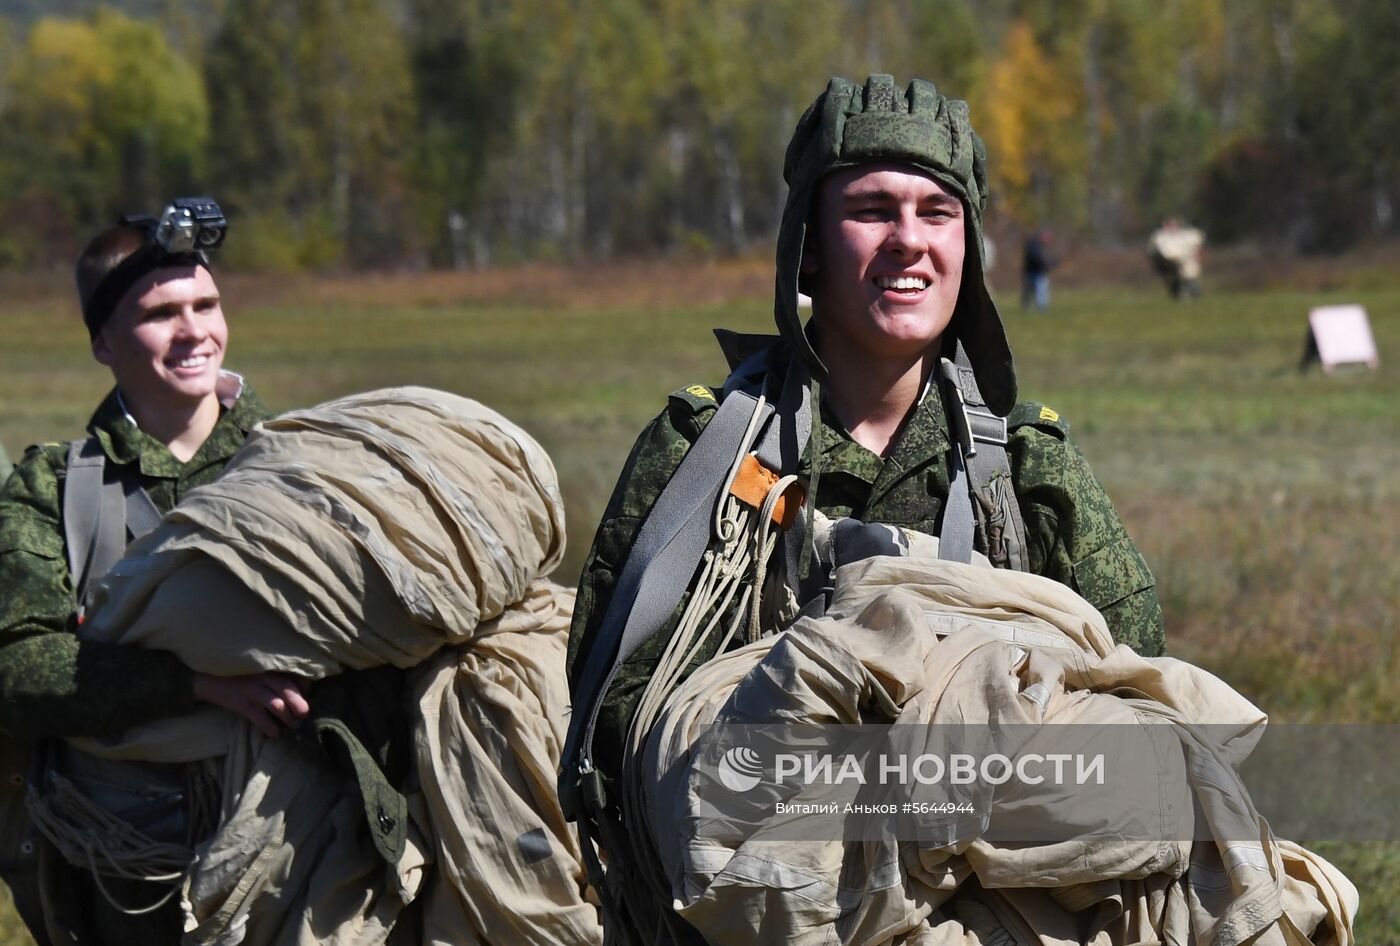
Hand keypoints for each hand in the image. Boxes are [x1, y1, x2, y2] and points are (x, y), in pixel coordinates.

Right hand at [193, 671, 309, 737]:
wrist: (207, 678)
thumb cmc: (237, 675)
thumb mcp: (257, 670)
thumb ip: (275, 676)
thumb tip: (301, 687)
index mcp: (268, 668)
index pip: (293, 675)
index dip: (304, 687)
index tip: (307, 694)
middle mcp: (263, 677)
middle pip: (288, 690)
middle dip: (299, 704)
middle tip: (304, 714)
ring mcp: (253, 691)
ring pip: (278, 705)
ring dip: (288, 718)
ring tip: (293, 726)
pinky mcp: (243, 705)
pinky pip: (261, 719)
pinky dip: (270, 728)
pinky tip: (274, 733)